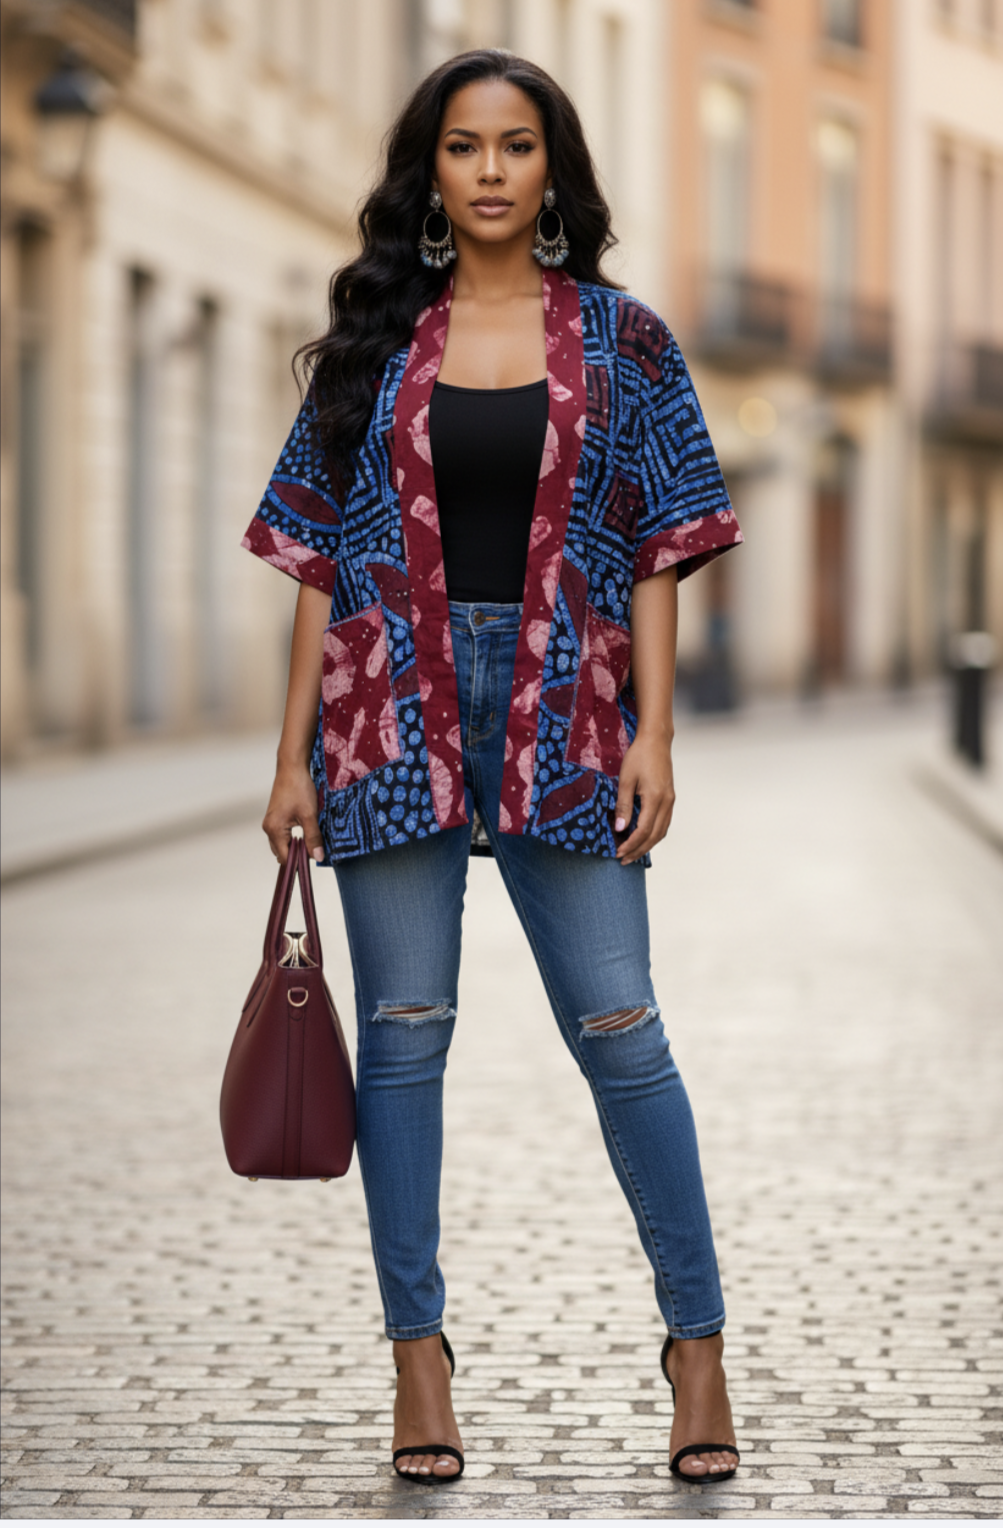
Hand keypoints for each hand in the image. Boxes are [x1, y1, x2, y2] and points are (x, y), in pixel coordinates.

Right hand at [262, 761, 325, 865]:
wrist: (292, 767)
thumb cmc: (299, 788)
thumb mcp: (310, 814)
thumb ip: (313, 837)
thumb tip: (317, 857)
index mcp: (274, 830)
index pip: (285, 858)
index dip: (300, 861)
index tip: (315, 859)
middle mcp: (268, 828)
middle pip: (282, 853)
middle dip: (298, 855)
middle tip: (316, 850)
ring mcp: (271, 822)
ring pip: (283, 844)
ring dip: (297, 846)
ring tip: (312, 841)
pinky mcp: (276, 817)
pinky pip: (283, 835)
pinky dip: (294, 838)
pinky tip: (306, 833)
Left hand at [614, 731, 674, 864]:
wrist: (656, 740)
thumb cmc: (639, 756)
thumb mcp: (626, 780)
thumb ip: (623, 805)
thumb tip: (619, 828)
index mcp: (656, 798)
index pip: (643, 830)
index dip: (631, 844)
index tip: (618, 852)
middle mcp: (667, 802)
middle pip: (654, 836)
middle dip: (639, 850)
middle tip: (623, 860)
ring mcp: (670, 801)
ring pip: (661, 831)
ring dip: (647, 845)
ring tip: (632, 853)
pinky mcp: (670, 798)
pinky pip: (664, 823)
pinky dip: (654, 834)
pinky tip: (643, 838)